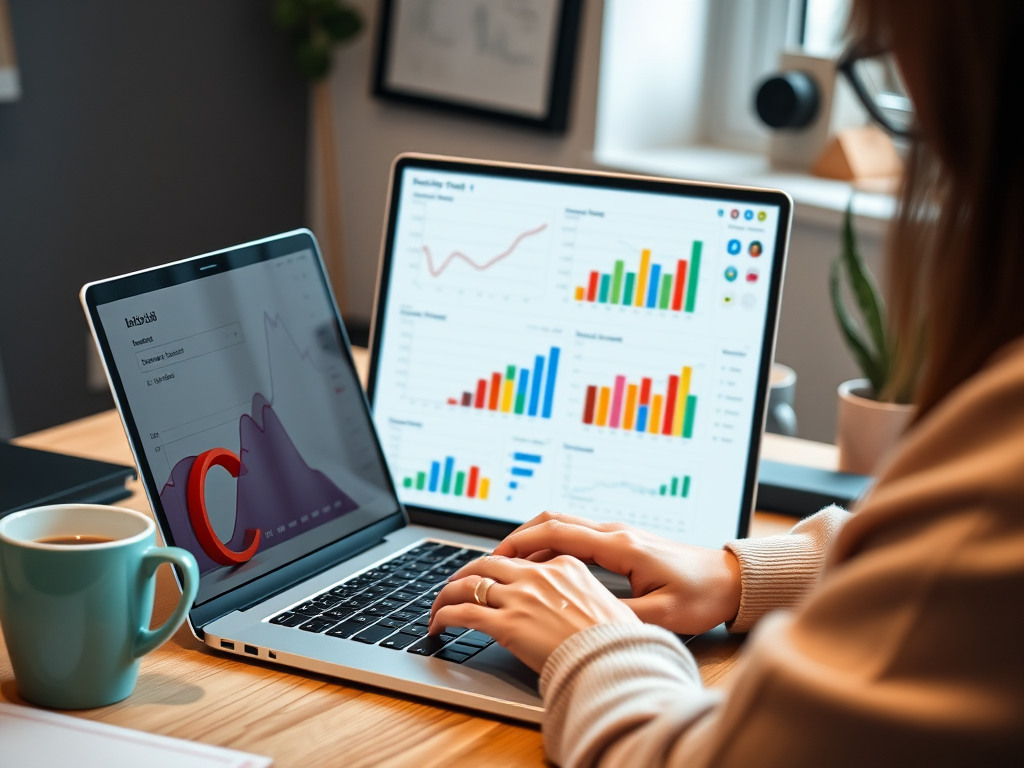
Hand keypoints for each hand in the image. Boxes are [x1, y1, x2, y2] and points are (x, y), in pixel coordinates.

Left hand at [429, 554, 638, 672]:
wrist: (614, 661)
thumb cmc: (618, 642)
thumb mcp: (609, 605)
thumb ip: (587, 598)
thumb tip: (585, 610)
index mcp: (564, 566)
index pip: (521, 559)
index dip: (500, 568)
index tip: (492, 578)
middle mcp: (538, 576)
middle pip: (488, 563)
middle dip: (466, 573)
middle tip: (456, 585)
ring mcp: (520, 598)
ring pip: (468, 584)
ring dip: (447, 594)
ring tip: (438, 607)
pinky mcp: (505, 624)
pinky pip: (462, 613)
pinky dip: (442, 616)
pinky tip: (436, 627)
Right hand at [491, 512, 740, 635]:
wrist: (730, 579)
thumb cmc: (701, 595)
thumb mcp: (660, 615)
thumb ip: (617, 615)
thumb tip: (581, 619)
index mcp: (620, 546)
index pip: (558, 533)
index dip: (522, 543)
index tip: (496, 557)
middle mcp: (615, 533)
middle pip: (554, 520)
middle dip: (518, 537)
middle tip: (492, 560)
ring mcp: (618, 535)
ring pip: (564, 525)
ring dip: (534, 539)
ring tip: (510, 566)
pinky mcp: (623, 543)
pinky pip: (577, 536)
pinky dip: (552, 545)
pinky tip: (543, 568)